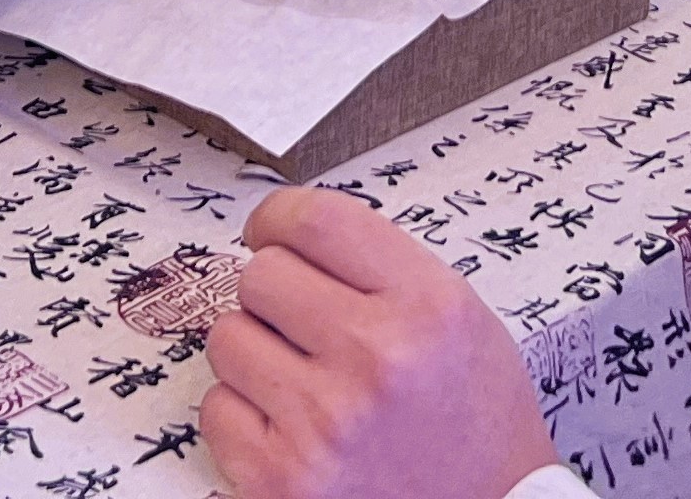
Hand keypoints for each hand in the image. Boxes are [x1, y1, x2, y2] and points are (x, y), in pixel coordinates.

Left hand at [200, 187, 558, 498]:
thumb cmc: (474, 419)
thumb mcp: (459, 315)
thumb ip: (382, 267)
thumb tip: (289, 235)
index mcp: (425, 305)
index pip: (315, 220)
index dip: (277, 217)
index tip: (271, 230)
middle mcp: (375, 358)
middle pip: (260, 274)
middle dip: (273, 290)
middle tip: (299, 318)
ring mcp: (323, 423)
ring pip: (228, 336)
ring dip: (254, 349)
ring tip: (298, 375)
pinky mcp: (282, 479)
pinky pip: (216, 407)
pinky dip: (241, 410)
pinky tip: (285, 422)